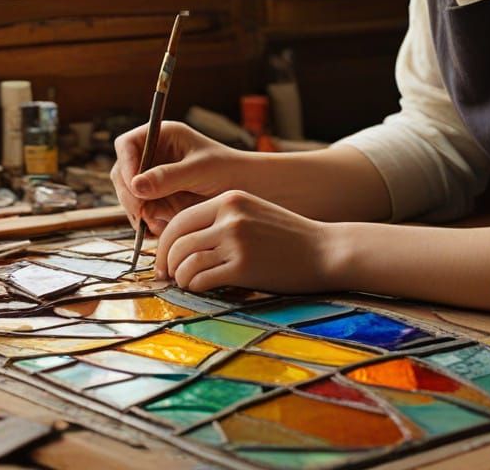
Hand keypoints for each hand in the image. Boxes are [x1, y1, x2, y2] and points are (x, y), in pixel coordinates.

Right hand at [110, 120, 252, 234]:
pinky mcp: (157, 199)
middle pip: (122, 173)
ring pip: (129, 196)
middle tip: (142, 214)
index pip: (127, 144)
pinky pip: (142, 212)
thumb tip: (135, 185)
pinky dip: (149, 222)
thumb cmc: (228, 170)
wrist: (247, 189)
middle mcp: (153, 155)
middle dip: (130, 195)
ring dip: (139, 212)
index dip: (126, 164)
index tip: (134, 187)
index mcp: (162, 136)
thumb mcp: (199, 170)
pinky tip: (165, 227)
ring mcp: (153, 178)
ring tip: (161, 222)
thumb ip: (168, 177)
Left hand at [155, 190, 335, 292]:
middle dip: (166, 263)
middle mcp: (229, 216)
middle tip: (168, 278)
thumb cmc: (288, 238)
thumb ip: (221, 221)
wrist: (326, 251)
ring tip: (188, 285)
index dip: (164, 243)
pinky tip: (203, 289)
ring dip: (181, 278)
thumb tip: (183, 243)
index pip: (179, 220)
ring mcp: (236, 240)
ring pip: (185, 262)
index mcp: (229, 199)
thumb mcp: (253, 214)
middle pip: (176, 241)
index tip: (164, 260)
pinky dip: (196, 287)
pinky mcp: (243, 267)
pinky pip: (201, 279)